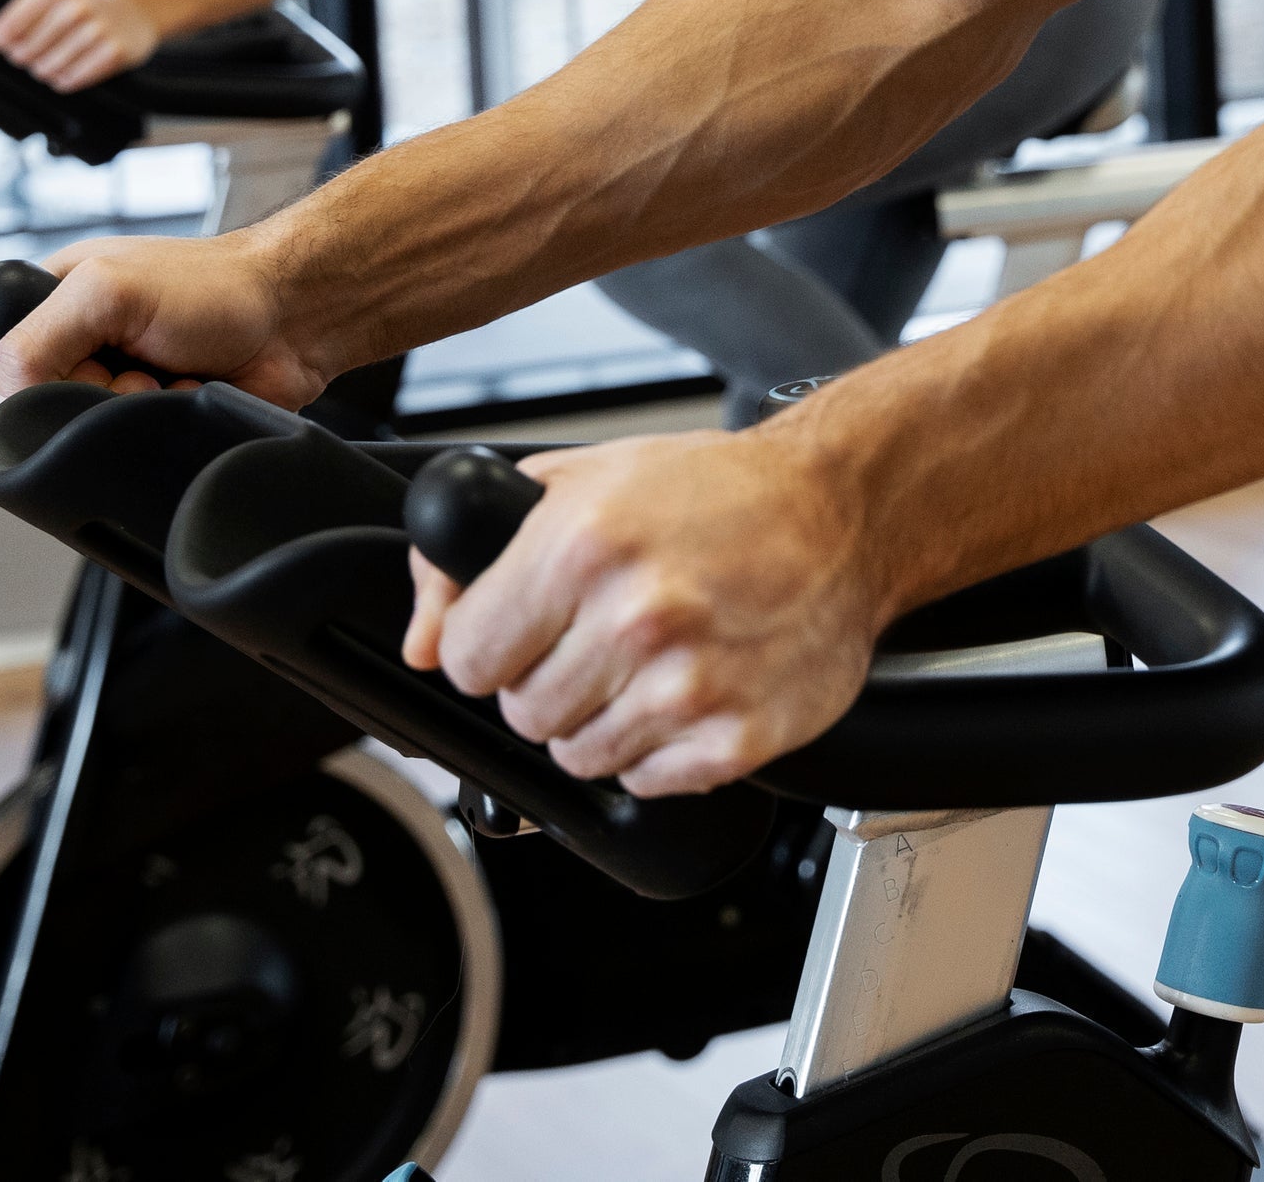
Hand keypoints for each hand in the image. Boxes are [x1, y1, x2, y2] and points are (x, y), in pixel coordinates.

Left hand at [0, 0, 164, 91]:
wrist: (135, 11)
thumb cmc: (79, 5)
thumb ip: (4, 15)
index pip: (8, 28)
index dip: (3, 42)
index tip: (10, 43)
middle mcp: (75, 6)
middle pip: (25, 53)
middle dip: (25, 58)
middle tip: (37, 53)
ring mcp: (97, 30)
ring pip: (47, 70)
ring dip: (46, 71)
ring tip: (55, 60)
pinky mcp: (114, 52)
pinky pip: (72, 80)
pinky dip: (66, 80)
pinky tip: (71, 70)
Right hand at [0, 229, 331, 421]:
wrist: (295, 315)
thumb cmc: (214, 284)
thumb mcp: (105, 291)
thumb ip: (35, 342)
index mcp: (51, 303)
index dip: (23, 388)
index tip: (72, 372)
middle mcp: (79, 345)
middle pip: (42, 412)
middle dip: (89, 399)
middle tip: (129, 368)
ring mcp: (117, 384)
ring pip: (88, 438)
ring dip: (128, 415)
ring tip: (162, 379)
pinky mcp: (153, 418)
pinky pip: (131, 450)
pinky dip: (159, 428)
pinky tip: (185, 393)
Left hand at [406, 428, 888, 796]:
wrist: (843, 511)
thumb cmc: (718, 492)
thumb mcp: (580, 481)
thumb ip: (472, 557)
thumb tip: (420, 640)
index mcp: (583, 545)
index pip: (464, 660)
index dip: (490, 648)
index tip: (524, 633)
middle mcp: (635, 617)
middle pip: (521, 714)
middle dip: (547, 683)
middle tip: (600, 640)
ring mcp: (689, 684)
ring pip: (578, 757)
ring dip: (602, 721)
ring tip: (650, 662)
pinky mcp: (738, 736)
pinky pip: (648, 780)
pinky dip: (661, 750)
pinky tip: (692, 689)